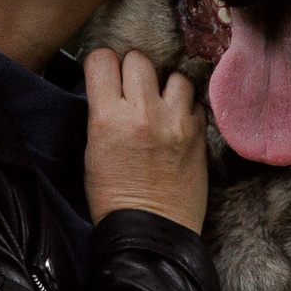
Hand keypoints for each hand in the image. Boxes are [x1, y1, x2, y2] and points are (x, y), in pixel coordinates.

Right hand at [85, 49, 206, 232]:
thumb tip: (111, 88)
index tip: (106, 75)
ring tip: (161, 103)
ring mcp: (174, 121)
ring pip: (174, 74)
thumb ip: (102, 113)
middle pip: (138, 58)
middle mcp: (142, 113)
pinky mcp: (197, 134)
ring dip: (166, 85)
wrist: (150, 232)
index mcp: (107, 118)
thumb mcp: (93, 151)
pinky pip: (195, 100)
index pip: (102, 60)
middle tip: (133, 89)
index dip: (102, 65)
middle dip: (133, 70)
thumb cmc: (114, 198)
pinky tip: (177, 121)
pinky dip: (186, 106)